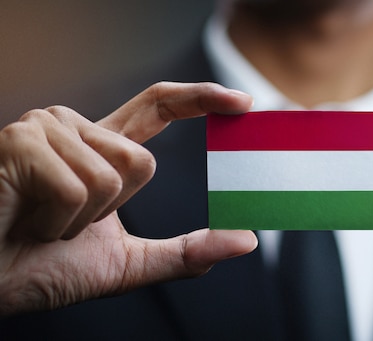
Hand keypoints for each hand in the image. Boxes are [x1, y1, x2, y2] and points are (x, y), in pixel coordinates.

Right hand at [0, 82, 256, 315]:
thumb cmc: (42, 268)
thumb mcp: (128, 264)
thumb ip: (186, 252)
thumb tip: (245, 240)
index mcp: (100, 148)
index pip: (158, 106)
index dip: (200, 98)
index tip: (242, 102)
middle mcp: (74, 128)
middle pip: (143, 161)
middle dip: (112, 211)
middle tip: (65, 224)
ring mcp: (45, 129)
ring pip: (114, 175)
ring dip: (82, 220)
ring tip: (41, 222)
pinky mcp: (21, 142)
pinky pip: (78, 187)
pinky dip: (59, 223)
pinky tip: (25, 220)